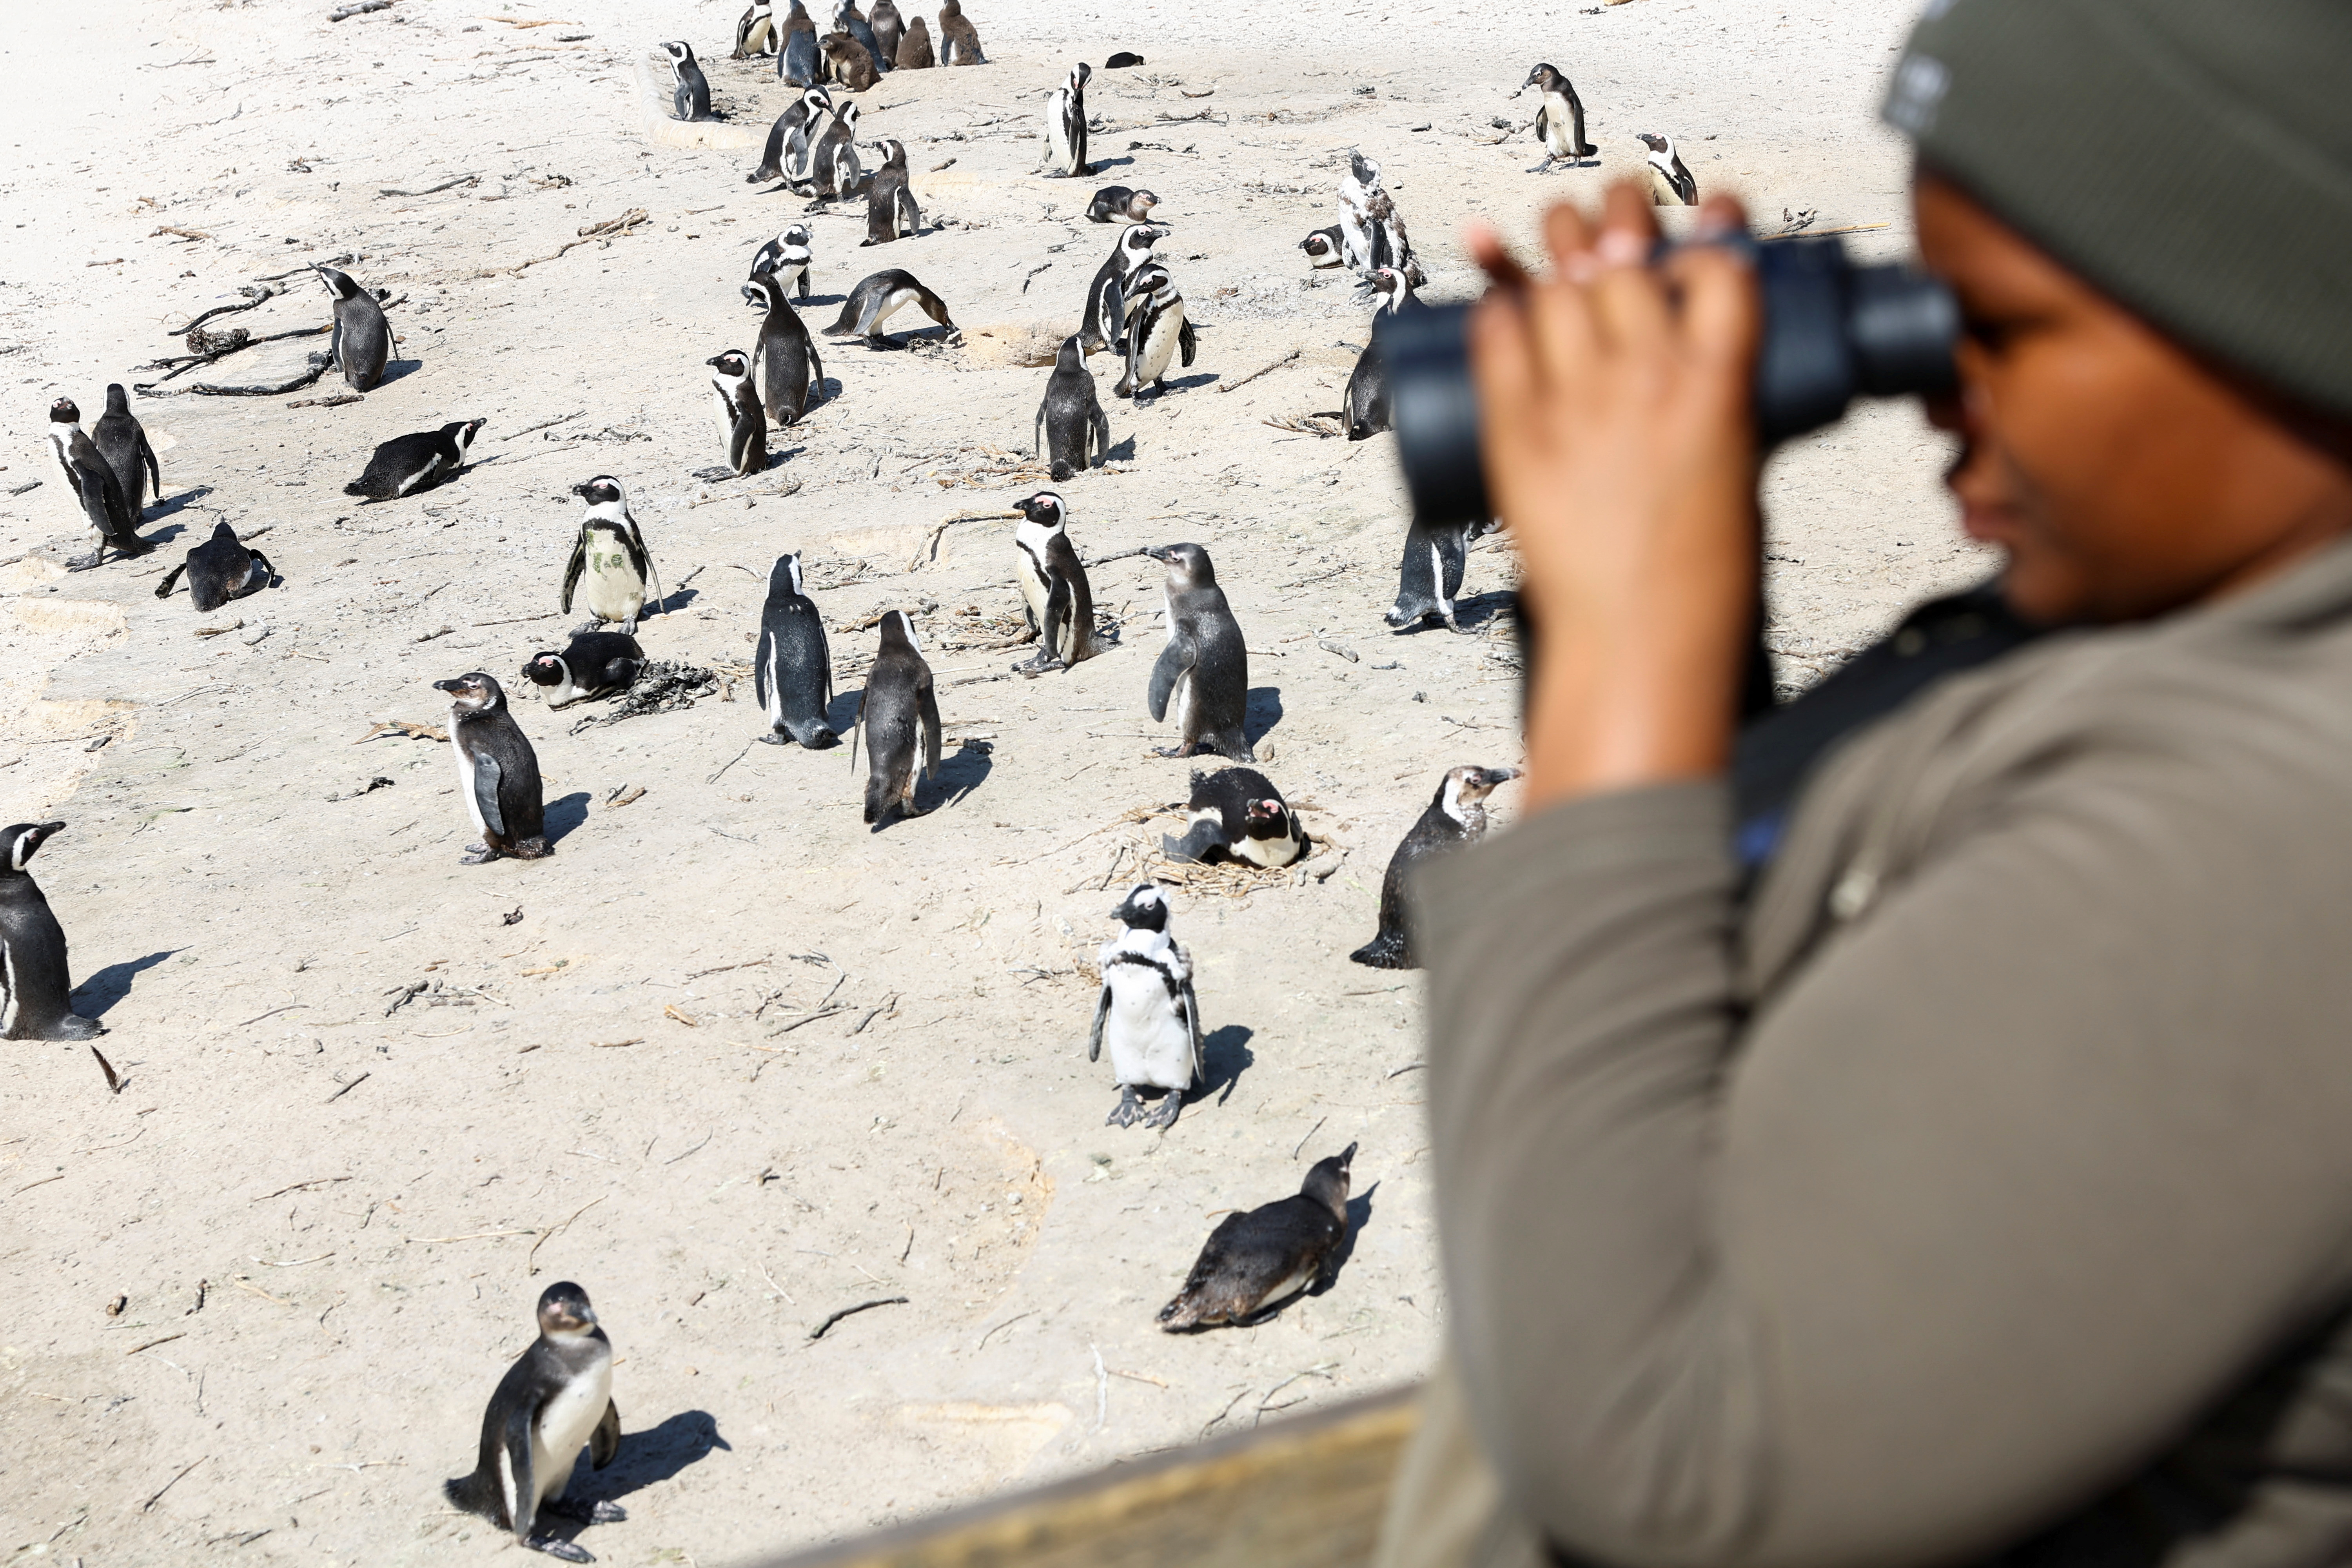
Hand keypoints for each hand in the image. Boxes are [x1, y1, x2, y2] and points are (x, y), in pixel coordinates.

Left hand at [1468, 183, 1762, 806]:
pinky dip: (1495, 306)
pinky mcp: (1518, 433)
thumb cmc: (1702, 572)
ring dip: (1554, 242)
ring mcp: (1577, 402)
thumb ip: (1721, 404)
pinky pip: (1496, 341)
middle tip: (1610, 210)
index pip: (1717, 264)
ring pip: (1557, 281)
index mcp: (1719, 384)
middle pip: (1626, 251)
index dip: (1703, 232)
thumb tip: (1699, 357)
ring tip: (1556, 231)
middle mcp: (1647, 377)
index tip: (1693, 230)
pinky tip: (1496, 293)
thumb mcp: (1740, 466)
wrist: (1640, 641)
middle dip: (1617, 212)